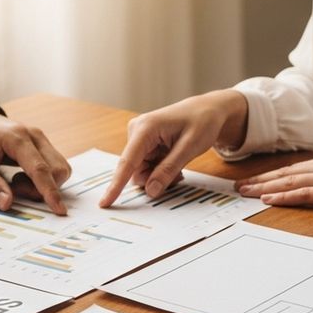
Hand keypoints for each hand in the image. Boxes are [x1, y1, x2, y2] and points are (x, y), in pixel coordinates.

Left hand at [0, 104, 71, 213]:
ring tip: (16, 182)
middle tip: (13, 188)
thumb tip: (7, 204)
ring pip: (59, 169)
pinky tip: (22, 177)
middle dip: (41, 189)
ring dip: (42, 185)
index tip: (59, 210)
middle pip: (56, 170)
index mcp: (16, 138)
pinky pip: (54, 167)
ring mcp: (40, 139)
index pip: (40, 169)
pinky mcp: (42, 145)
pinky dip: (42, 179)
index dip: (50, 192)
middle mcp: (34, 136)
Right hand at [99, 89, 247, 206]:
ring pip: (141, 170)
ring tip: (179, 166)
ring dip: (159, 175)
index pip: (127, 162)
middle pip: (135, 170)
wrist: (208, 110)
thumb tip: (150, 191)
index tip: (105, 203)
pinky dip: (160, 170)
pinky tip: (173, 161)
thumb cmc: (202, 122)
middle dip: (154, 178)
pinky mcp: (143, 142)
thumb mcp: (190, 148)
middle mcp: (136, 131)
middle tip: (178, 176)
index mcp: (145, 128)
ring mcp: (139, 137)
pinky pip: (146, 166)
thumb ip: (168, 170)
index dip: (116, 185)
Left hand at [235, 151, 312, 210]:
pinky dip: (283, 196)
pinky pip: (303, 194)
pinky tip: (268, 199)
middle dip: (260, 179)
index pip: (297, 168)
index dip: (275, 174)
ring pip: (288, 182)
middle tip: (239, 187)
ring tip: (244, 193)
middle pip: (286, 173)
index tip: (258, 179)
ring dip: (264, 188)